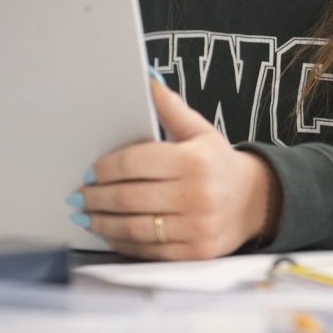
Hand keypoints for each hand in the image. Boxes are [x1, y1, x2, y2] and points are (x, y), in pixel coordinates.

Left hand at [73, 78, 276, 259]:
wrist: (254, 201)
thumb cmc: (217, 163)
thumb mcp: (200, 131)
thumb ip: (171, 108)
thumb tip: (147, 79)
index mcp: (195, 161)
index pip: (136, 162)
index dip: (106, 168)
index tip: (89, 171)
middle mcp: (196, 195)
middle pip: (129, 198)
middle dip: (96, 197)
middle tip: (78, 196)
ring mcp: (196, 227)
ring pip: (134, 228)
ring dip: (102, 222)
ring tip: (86, 215)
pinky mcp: (194, 252)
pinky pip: (147, 250)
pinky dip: (121, 242)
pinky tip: (109, 232)